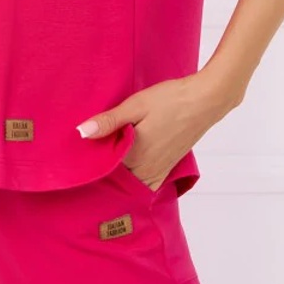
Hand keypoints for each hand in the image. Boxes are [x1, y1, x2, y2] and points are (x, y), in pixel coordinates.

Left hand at [75, 71, 240, 190]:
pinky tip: (130, 166)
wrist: (204, 101)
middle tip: (90, 158)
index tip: (80, 157)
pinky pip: (148, 182)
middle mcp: (147, 168)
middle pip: (118, 179)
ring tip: (108, 161)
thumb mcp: (135, 105)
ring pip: (133, 183)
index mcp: (136, 154)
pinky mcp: (169, 165)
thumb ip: (109, 121)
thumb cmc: (170, 100)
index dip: (92, 163)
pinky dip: (136, 179)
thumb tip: (82, 133)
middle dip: (104, 172)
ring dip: (120, 176)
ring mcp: (160, 169)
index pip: (105, 170)